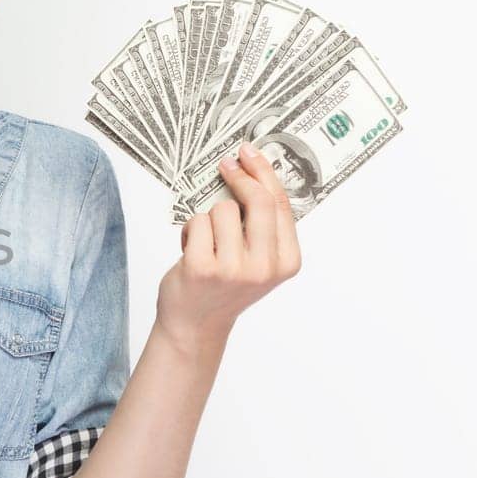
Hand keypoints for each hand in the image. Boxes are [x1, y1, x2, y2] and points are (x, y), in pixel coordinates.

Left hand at [157, 140, 302, 350]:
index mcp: (286, 262)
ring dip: (208, 217)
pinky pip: (197, 222)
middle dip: (239, 177)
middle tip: (225, 165)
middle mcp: (264, 267)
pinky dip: (190, 229)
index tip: (250, 153)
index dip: (264, 173)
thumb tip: (254, 173)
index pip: (280, 205)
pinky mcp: (201, 267)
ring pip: (222, 210)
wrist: (195, 325)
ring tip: (205, 241)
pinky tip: (190, 249)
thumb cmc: (224, 287)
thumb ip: (263, 227)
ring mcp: (232, 269)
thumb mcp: (258, 260)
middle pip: (258, 201)